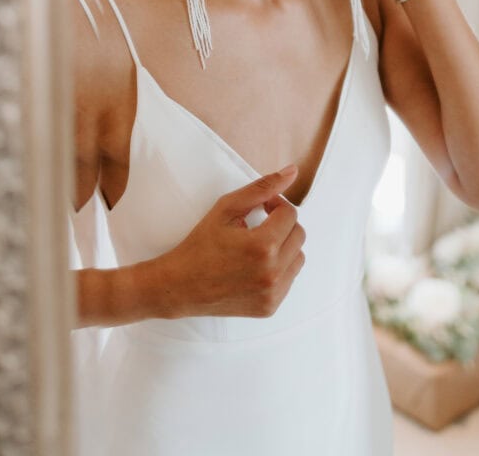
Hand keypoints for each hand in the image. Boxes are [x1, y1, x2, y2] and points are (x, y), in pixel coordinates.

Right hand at [157, 166, 305, 318]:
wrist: (179, 286)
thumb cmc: (200, 244)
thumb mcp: (226, 208)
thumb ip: (262, 188)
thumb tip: (292, 171)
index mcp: (263, 246)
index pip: (290, 213)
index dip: (275, 205)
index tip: (261, 207)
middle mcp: (272, 272)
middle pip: (299, 234)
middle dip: (282, 224)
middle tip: (259, 224)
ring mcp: (273, 293)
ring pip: (298, 257)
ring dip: (284, 246)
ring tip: (259, 244)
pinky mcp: (270, 307)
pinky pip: (289, 279)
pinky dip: (279, 268)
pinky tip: (256, 265)